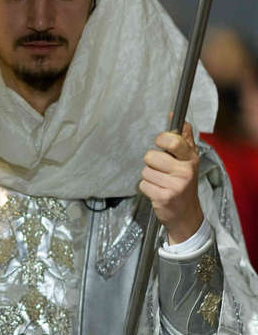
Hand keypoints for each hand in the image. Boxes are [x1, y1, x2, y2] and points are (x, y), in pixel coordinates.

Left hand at [139, 121, 202, 243]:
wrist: (186, 214)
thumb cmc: (185, 184)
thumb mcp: (189, 161)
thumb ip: (185, 140)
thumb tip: (180, 120)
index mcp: (191, 159)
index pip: (174, 140)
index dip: (161, 139)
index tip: (160, 142)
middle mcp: (185, 171)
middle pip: (151, 156)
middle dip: (152, 163)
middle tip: (161, 170)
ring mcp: (175, 185)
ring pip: (145, 171)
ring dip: (149, 177)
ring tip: (160, 182)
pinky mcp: (163, 197)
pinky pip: (143, 184)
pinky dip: (147, 188)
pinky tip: (157, 191)